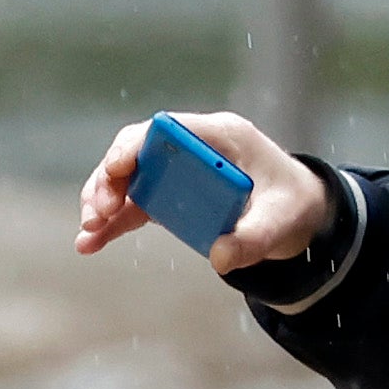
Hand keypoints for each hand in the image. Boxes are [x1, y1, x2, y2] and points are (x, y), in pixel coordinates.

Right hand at [73, 111, 328, 275]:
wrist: (300, 213)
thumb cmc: (293, 204)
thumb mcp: (282, 221)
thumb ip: (254, 238)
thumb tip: (221, 259)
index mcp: (219, 135)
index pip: (166, 129)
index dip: (135, 146)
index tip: (116, 173)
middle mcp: (191, 147)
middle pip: (137, 150)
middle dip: (110, 179)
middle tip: (98, 214)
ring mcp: (177, 170)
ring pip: (128, 177)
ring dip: (103, 202)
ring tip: (88, 234)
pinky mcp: (172, 194)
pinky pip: (135, 204)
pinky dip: (113, 222)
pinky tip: (90, 244)